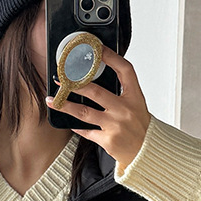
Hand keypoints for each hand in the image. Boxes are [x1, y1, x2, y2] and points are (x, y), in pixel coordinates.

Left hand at [45, 46, 149, 173]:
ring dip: (66, 105)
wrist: (147, 152)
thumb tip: (95, 79)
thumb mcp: (137, 105)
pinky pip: (87, 131)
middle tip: (61, 80)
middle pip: (96, 91)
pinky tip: (68, 121)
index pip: (124, 70)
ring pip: (84, 112)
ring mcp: (116, 126)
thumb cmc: (140, 127)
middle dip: (75, 84)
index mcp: (135, 97)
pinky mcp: (108, 141)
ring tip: (52, 100)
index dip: (111, 57)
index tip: (97, 49)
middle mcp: (125, 110)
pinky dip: (76, 126)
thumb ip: (121, 93)